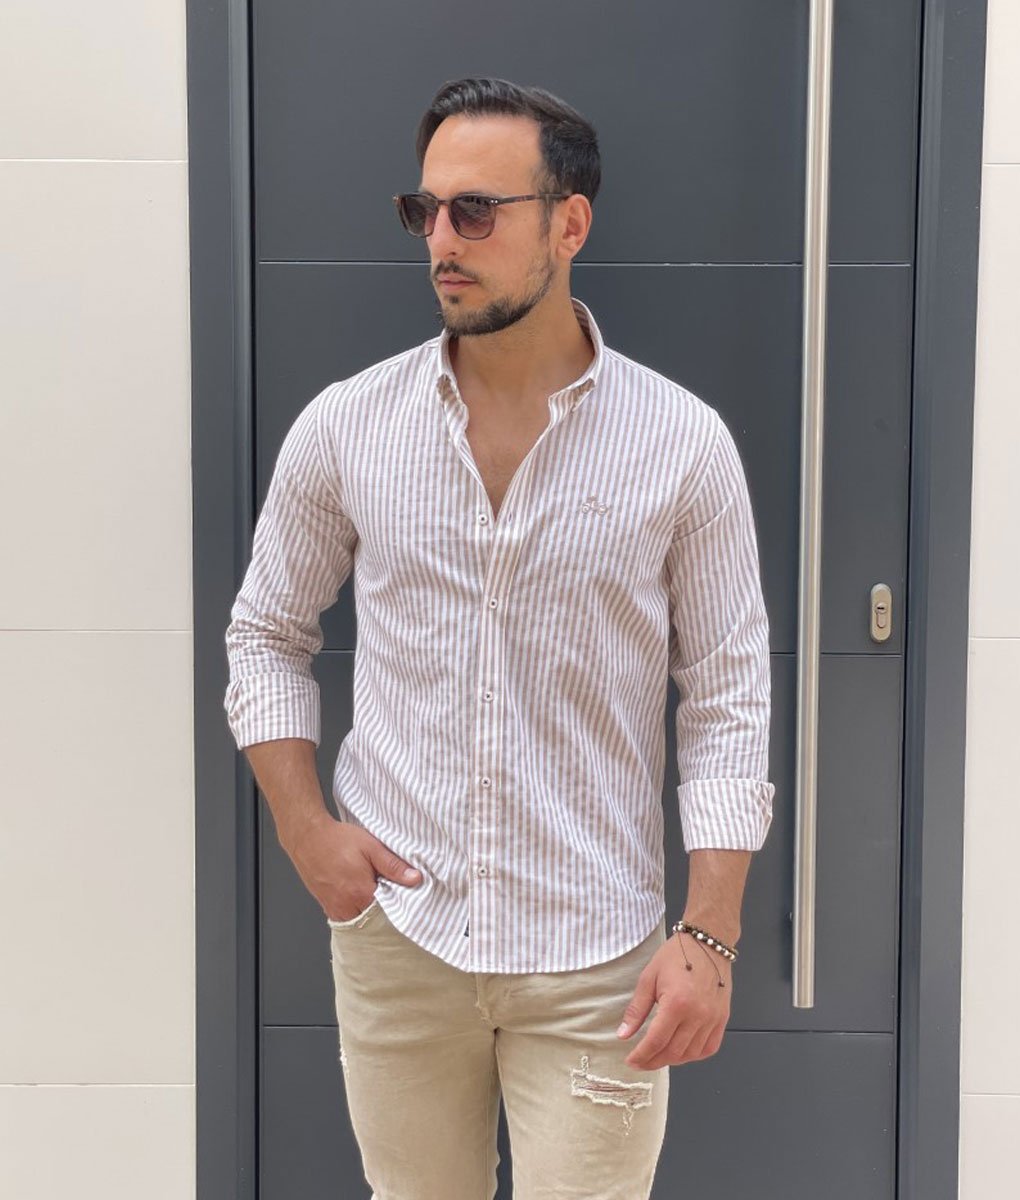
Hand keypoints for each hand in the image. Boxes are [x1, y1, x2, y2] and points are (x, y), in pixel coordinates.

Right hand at [282, 814, 422, 922]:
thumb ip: (393, 866)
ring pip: (358, 922)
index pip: (388, 913)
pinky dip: (354, 913)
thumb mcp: (371, 847)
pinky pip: (344, 918)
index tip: (405, 901)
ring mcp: (334, 907)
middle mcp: (346, 905)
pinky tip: (360, 900)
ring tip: (376, 899)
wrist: (307, 837)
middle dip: (384, 914)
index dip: (399, 908)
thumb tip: (415, 879)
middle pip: (372, 920)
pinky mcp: (325, 905)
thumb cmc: (338, 839)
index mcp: (361, 893)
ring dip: (368, 915)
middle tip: (392, 899)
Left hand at [616, 931, 732, 1069]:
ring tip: (658, 1056)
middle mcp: (697, 1015)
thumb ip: (637, 1009)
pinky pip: (709, 1048)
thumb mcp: (649, 977)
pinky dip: (694, 1055)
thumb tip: (623, 1035)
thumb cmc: (676, 956)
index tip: (630, 1061)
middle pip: (673, 1052)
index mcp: (676, 1003)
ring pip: (691, 1054)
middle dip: (654, 1061)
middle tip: (641, 1061)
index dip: (641, 1055)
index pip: (656, 1041)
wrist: (706, 943)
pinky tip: (681, 1051)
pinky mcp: (722, 1019)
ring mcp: (712, 1019)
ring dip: (672, 1060)